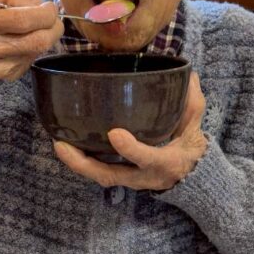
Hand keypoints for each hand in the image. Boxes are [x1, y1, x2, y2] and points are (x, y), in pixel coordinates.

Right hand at [0, 0, 63, 80]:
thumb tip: (43, 6)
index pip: (22, 20)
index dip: (44, 13)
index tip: (49, 7)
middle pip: (37, 41)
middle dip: (53, 26)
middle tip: (51, 17)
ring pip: (38, 51)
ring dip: (46, 36)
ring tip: (36, 26)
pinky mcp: (7, 76)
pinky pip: (32, 58)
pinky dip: (35, 46)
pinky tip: (24, 40)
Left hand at [54, 72, 207, 190]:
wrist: (191, 174)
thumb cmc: (190, 145)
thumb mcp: (195, 123)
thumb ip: (191, 101)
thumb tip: (187, 75)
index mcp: (166, 162)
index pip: (148, 159)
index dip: (131, 149)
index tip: (115, 133)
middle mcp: (144, 176)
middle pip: (111, 175)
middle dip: (84, 164)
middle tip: (62, 145)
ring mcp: (130, 178)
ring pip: (100, 176)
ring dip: (77, 163)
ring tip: (58, 143)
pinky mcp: (121, 176)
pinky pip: (99, 172)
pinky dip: (81, 161)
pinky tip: (65, 144)